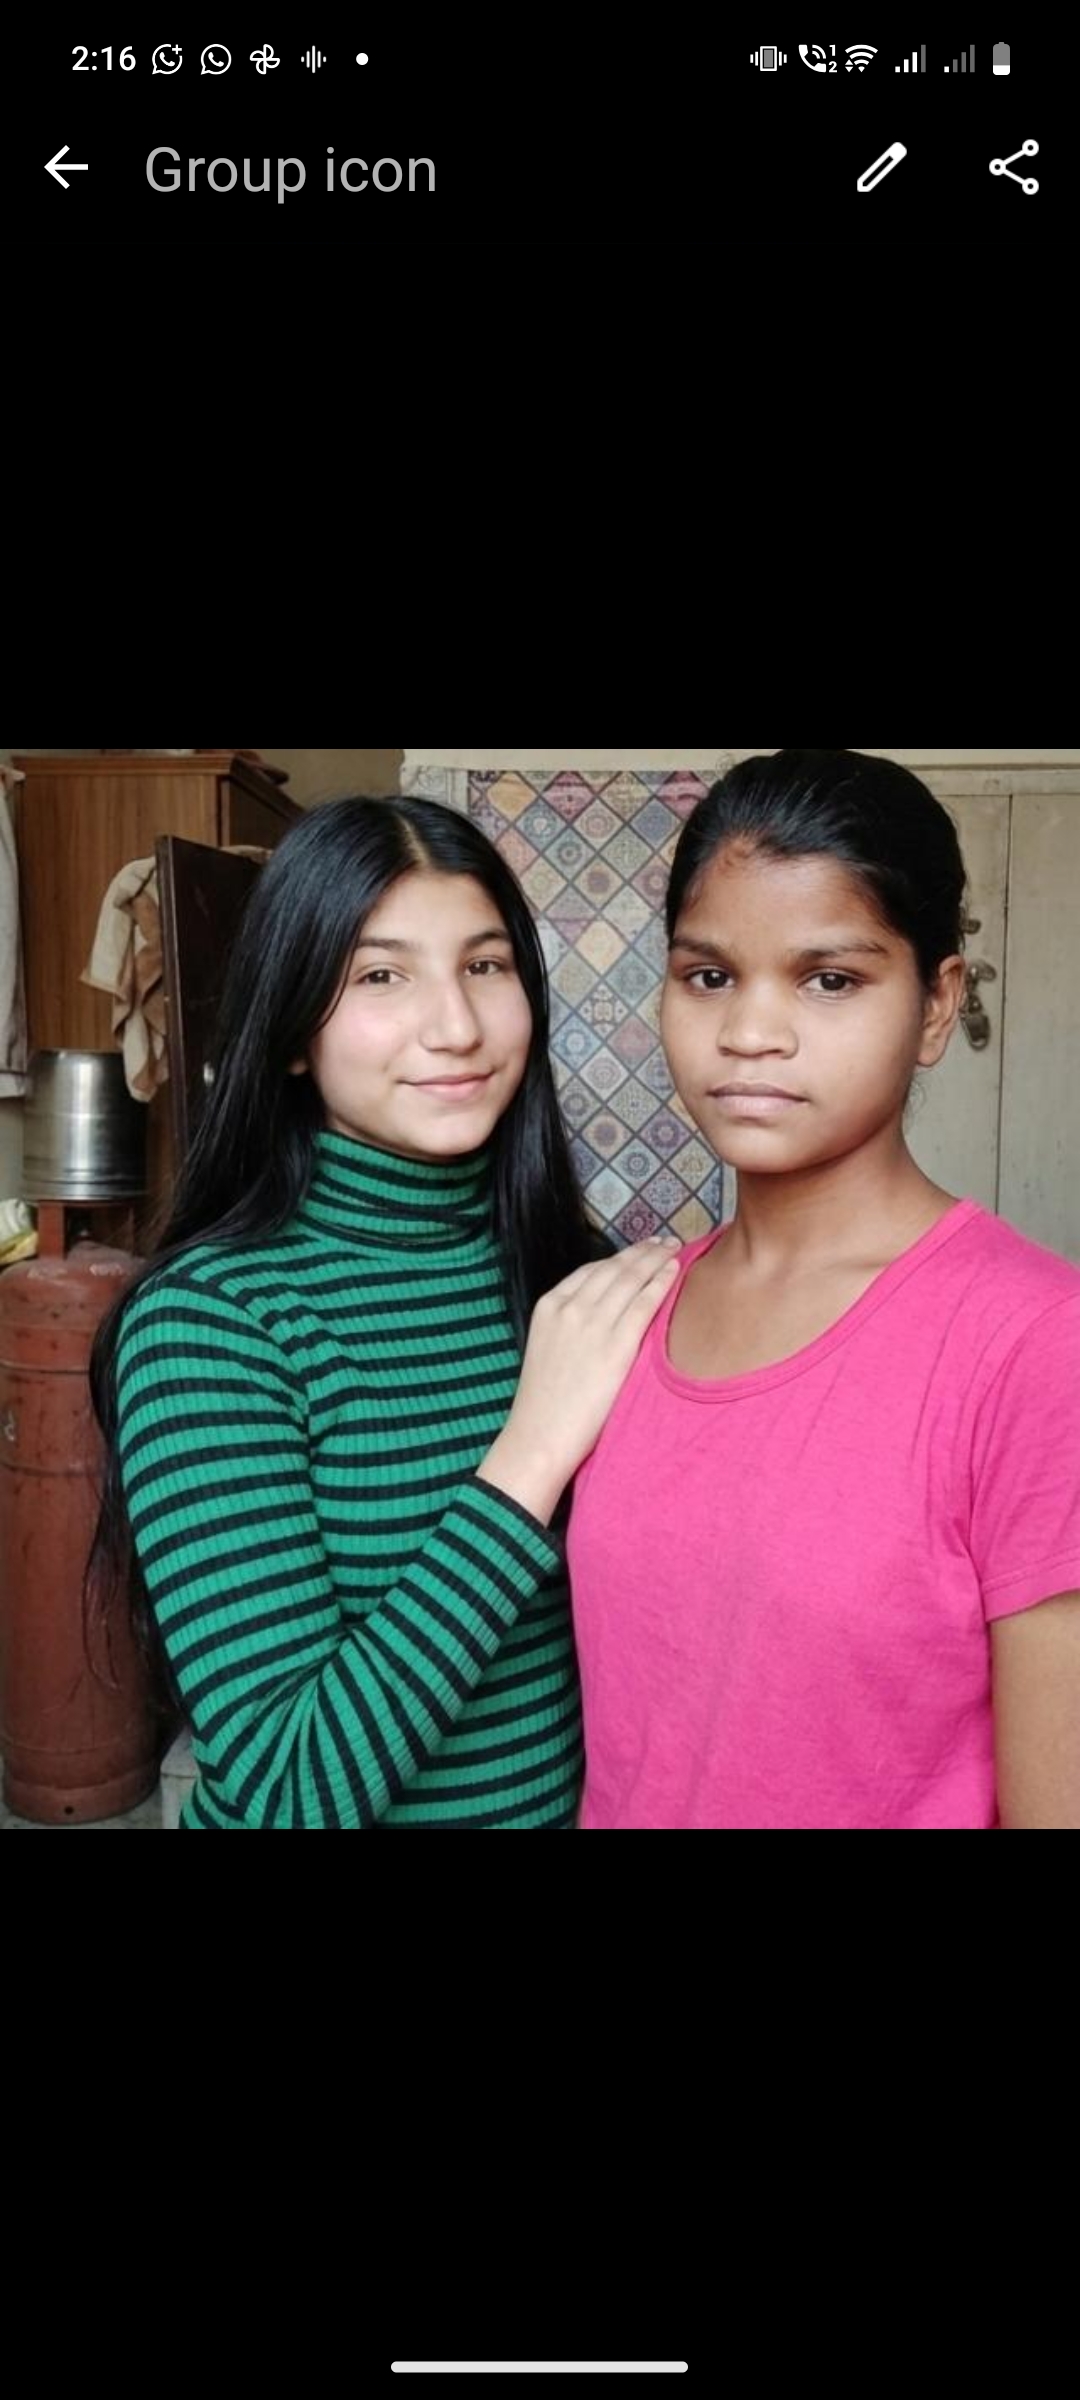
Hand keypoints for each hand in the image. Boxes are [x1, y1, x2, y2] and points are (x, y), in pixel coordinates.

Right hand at [477, 1238, 680, 1522]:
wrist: (542, 1433)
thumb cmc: (546, 1400)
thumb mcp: (548, 1346)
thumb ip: (571, 1324)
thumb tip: (603, 1312)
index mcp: (550, 1305)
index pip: (592, 1269)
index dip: (620, 1256)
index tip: (639, 1250)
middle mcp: (571, 1306)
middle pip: (614, 1268)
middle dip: (642, 1251)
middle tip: (664, 1241)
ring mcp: (593, 1323)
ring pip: (631, 1279)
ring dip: (656, 1259)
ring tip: (674, 1249)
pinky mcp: (616, 1345)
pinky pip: (644, 1303)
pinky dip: (661, 1283)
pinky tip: (675, 1271)